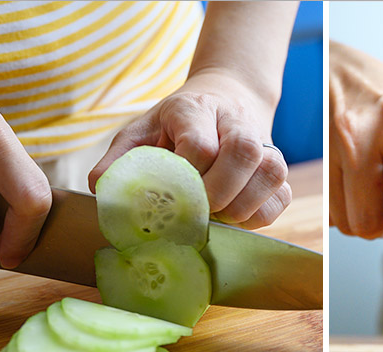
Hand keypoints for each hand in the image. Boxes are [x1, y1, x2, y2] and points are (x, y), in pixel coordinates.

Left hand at [88, 71, 289, 229]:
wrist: (224, 103)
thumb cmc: (174, 128)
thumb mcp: (140, 133)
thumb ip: (119, 161)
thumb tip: (102, 192)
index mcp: (195, 108)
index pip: (200, 144)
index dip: (187, 176)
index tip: (172, 193)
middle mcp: (237, 122)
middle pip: (243, 153)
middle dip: (217, 193)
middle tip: (197, 211)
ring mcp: (265, 145)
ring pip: (270, 174)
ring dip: (240, 206)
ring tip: (216, 215)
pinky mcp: (280, 171)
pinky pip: (280, 198)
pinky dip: (258, 215)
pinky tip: (234, 217)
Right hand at [329, 40, 382, 249]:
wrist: (337, 71)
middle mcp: (361, 135)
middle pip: (367, 218)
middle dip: (381, 228)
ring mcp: (330, 148)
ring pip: (344, 222)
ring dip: (361, 220)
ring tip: (373, 198)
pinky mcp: (311, 162)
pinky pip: (326, 213)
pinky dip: (342, 212)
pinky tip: (353, 191)